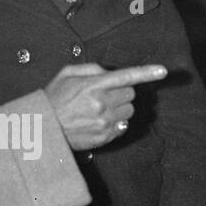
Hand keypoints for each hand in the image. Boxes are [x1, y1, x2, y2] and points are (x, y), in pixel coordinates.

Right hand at [43, 64, 166, 150]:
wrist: (42, 129)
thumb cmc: (53, 99)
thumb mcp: (66, 74)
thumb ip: (90, 69)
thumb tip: (109, 72)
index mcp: (93, 85)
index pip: (127, 76)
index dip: (147, 73)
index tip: (163, 71)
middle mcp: (101, 103)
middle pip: (131, 94)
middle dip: (122, 92)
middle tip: (106, 94)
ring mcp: (104, 122)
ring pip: (129, 111)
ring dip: (120, 107)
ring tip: (101, 109)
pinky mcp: (104, 137)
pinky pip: (123, 126)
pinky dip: (117, 122)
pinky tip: (100, 121)